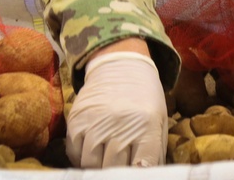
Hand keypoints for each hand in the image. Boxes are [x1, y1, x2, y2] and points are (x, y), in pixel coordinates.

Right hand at [65, 50, 166, 166]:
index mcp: (146, 126)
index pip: (141, 167)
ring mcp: (95, 123)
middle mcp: (120, 125)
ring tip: (105, 159)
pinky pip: (74, 154)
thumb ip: (154, 152)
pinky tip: (92, 151)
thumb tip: (146, 174)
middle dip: (118, 171)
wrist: (121, 65)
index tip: (135, 172)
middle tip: (119, 164)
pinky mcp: (76, 121)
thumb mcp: (158, 120)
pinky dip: (81, 159)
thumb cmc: (144, 97)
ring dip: (98, 167)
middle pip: (114, 170)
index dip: (138, 174)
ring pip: (92, 165)